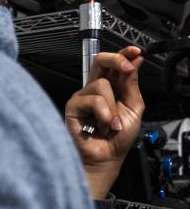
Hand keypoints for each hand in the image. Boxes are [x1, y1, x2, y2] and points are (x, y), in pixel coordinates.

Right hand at [64, 46, 144, 198]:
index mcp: (111, 88)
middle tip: (127, 69)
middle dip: (116, 60)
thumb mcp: (134, 108)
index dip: (123, 54)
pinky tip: (102, 126)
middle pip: (99, 61)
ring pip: (101, 85)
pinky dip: (104, 114)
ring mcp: (82, 97)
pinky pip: (92, 100)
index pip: (114, 65)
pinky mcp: (73, 107)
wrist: (106, 158)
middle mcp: (94, 90)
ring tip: (112, 123)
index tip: (135, 51)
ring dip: (113, 107)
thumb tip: (135, 62)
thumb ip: (132, 84)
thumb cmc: (118, 138)